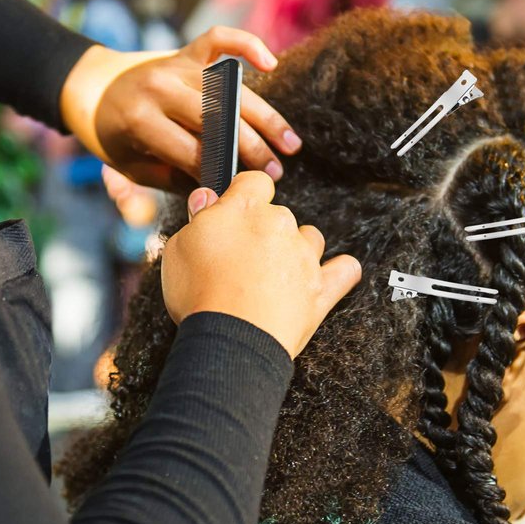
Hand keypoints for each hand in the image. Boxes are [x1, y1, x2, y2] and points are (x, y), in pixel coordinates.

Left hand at [59, 27, 302, 193]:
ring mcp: (175, 66)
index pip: (194, 152)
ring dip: (265, 118)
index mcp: (141, 121)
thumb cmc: (115, 137)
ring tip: (290, 144)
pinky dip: (246, 45)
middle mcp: (160, 88)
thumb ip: (175, 179)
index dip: (220, 174)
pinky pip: (220, 40)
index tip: (243, 190)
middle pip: (219, 121)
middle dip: (252, 149)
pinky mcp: (185, 52)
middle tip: (276, 172)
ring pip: (231, 91)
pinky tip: (270, 64)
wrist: (90, 87)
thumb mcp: (134, 168)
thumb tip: (219, 191)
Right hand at [161, 172, 361, 357]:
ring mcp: (305, 258)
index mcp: (244, 210)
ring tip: (275, 274)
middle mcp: (280, 226)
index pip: (254, 182)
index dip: (245, 194)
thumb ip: (198, 219)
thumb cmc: (199, 295)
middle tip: (241, 260)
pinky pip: (344, 271)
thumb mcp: (180, 249)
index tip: (235, 211)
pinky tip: (332, 274)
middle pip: (280, 215)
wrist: (231, 340)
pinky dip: (340, 271)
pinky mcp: (321, 289)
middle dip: (264, 232)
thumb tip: (206, 198)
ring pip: (310, 239)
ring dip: (298, 249)